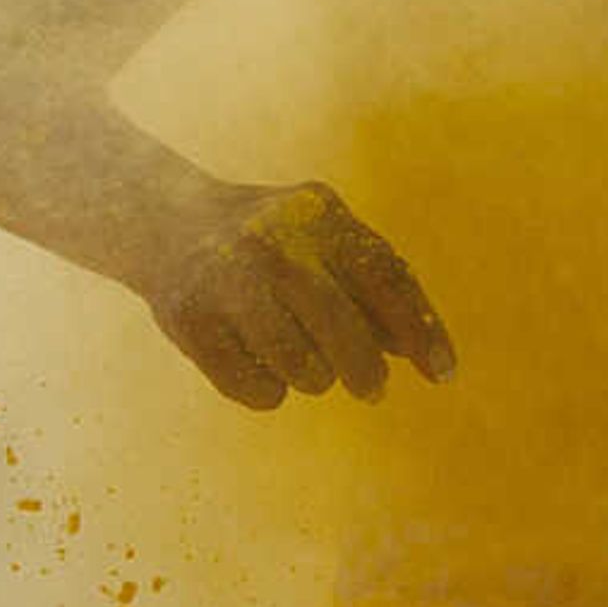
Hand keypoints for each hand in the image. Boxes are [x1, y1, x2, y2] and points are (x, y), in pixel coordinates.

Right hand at [137, 181, 455, 408]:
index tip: (442, 374)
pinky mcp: (189, 322)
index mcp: (315, 215)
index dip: (420, 330)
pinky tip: (254, 358)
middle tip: (373, 390)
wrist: (164, 221)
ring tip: (294, 351)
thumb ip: (373, 282)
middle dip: (365, 371)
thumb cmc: (270, 239)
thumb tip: (421, 352)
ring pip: (303, 370)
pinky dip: (269, 389)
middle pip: (341, 330)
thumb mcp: (323, 238)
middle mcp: (270, 243)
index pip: (384, 277)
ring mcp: (225, 282)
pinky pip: (259, 391)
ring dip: (312, 376)